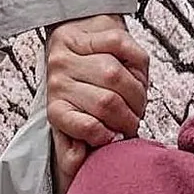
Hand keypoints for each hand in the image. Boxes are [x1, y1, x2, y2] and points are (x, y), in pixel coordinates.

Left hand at [41, 14, 150, 191]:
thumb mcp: (72, 122)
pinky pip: (123, 47)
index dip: (107, 134)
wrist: (75, 36)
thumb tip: (78, 160)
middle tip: (134, 116)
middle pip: (107, 102)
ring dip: (137, 90)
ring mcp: (72, 53)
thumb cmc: (78, 86)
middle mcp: (58, 78)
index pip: (84, 127)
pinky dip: (138, 63)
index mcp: (56, 106)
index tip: (115, 135)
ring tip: (136, 96)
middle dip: (130, 114)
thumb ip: (74, 146)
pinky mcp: (89, 32)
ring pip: (116, 76)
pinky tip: (134, 71)